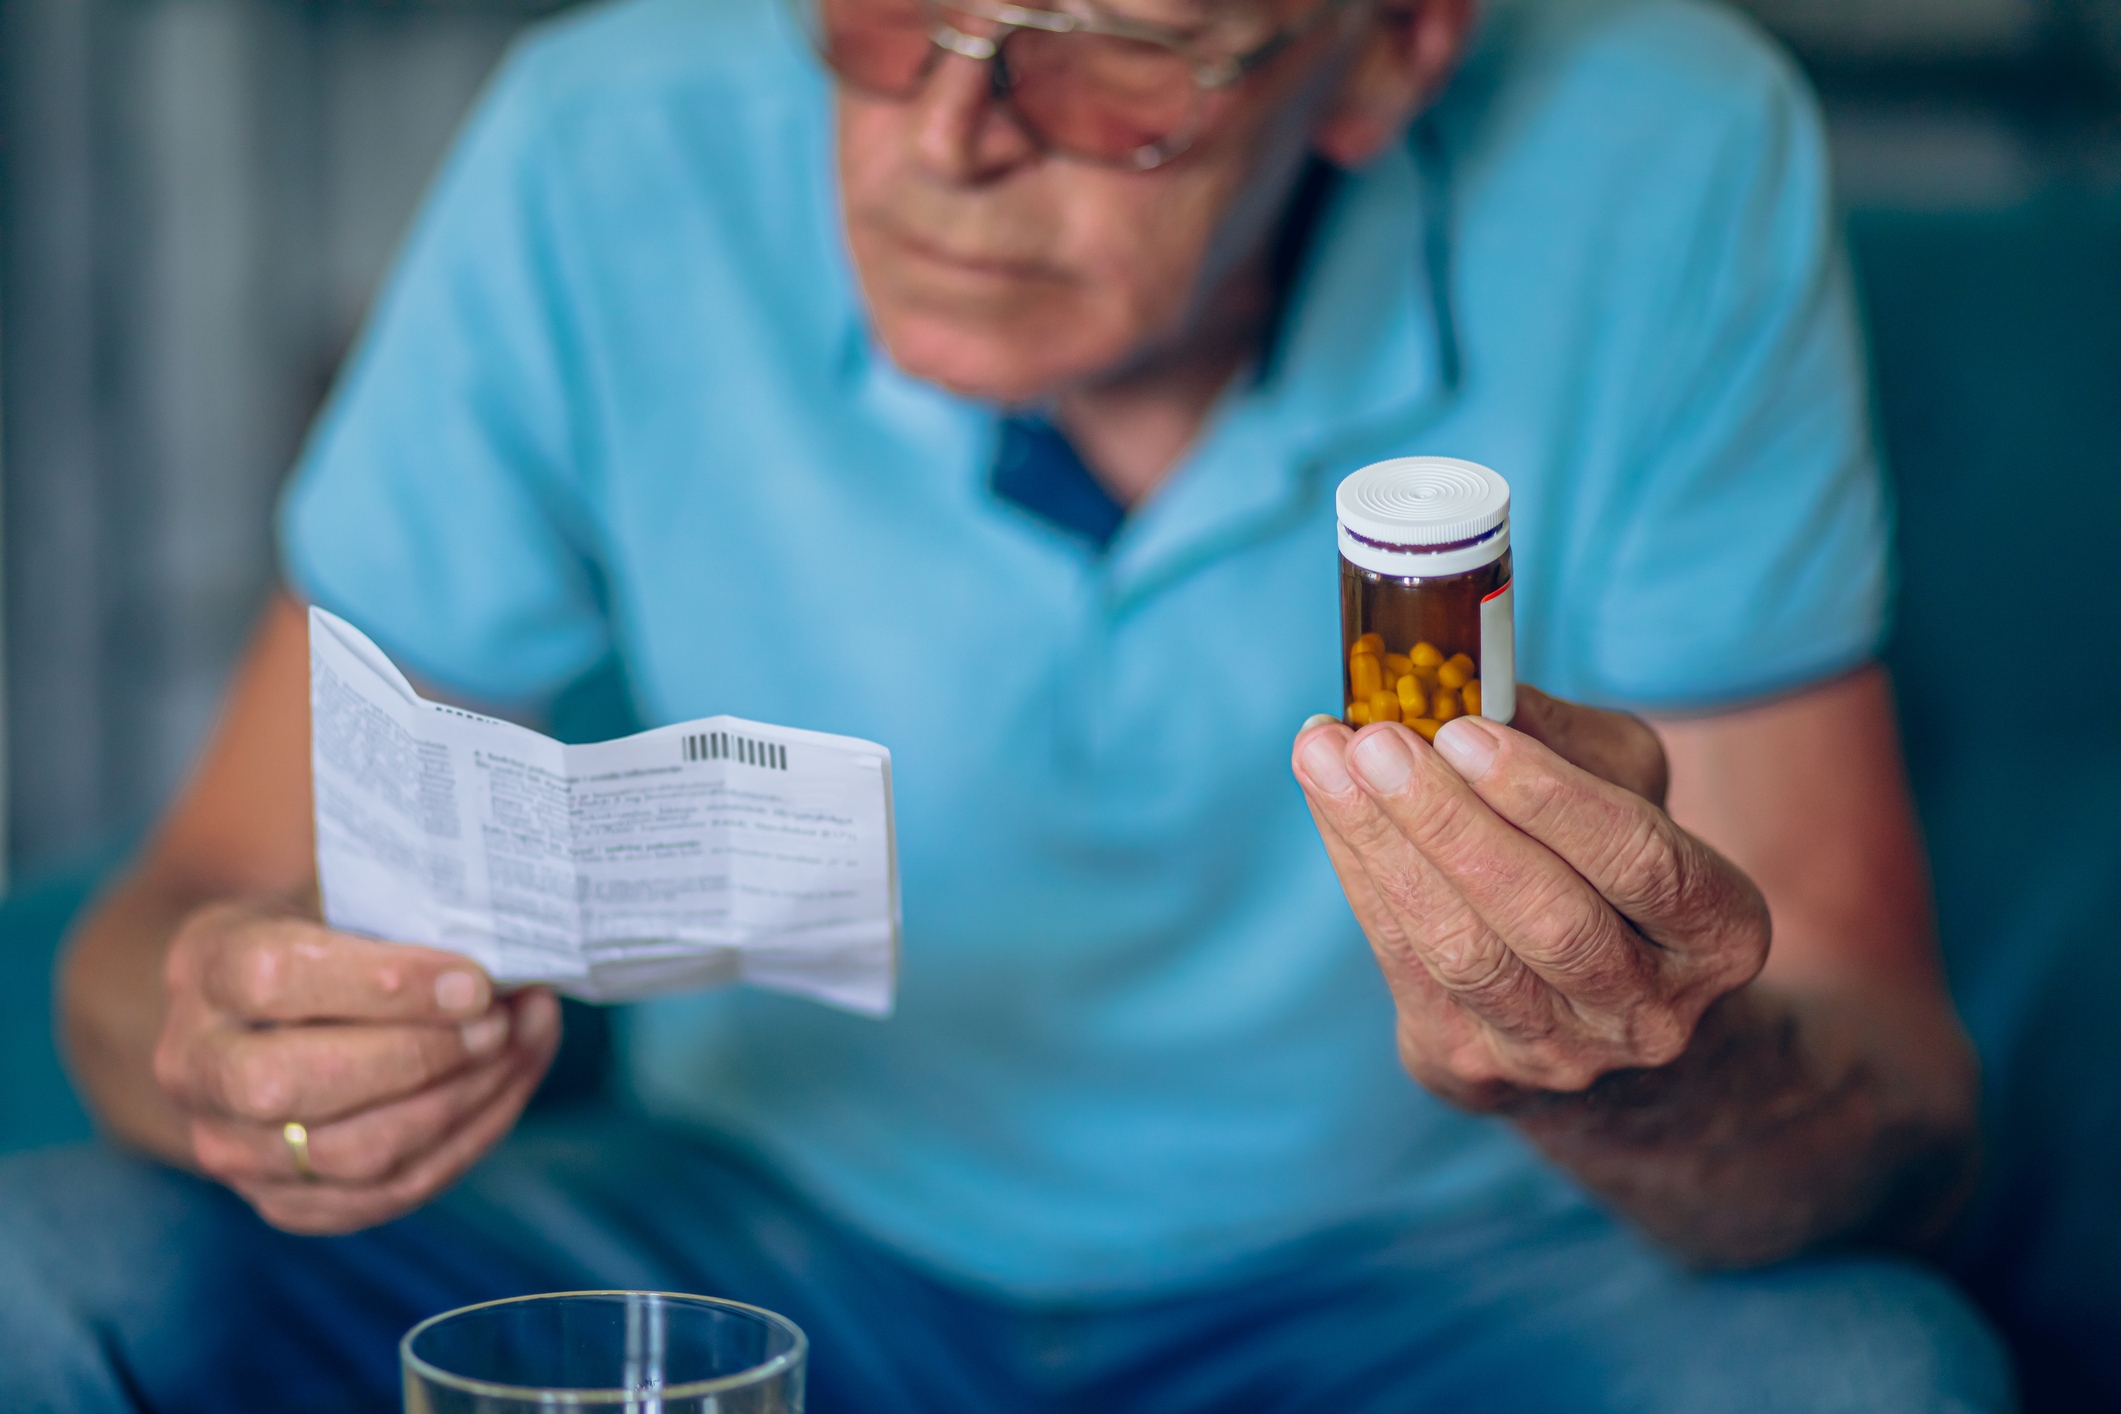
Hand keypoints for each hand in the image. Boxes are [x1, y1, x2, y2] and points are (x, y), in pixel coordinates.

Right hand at [152, 896, 560, 1232]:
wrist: (261, 1015)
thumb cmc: (324, 937)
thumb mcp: (340, 893)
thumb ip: (400, 905)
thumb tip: (502, 931)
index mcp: (206, 966)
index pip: (276, 979)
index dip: (384, 985)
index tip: (475, 981)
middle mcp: (195, 1066)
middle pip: (294, 1083)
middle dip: (420, 1056)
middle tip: (500, 1023)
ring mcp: (228, 1145)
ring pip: (349, 1152)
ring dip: (458, 1103)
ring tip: (523, 1048)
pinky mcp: (281, 1201)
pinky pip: (382, 1195)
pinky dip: (462, 1144)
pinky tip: (507, 1090)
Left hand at [1291, 686, 1769, 1109]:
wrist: (1595, 1006)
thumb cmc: (1611, 863)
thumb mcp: (1626, 786)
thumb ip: (1564, 737)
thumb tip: (1471, 687)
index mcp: (1719, 931)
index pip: (1641, 863)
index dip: (1550, 798)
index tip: (1463, 730)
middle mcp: (1650, 1012)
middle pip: (1546, 917)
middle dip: (1450, 822)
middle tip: (1378, 742)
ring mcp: (1561, 1054)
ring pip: (1464, 951)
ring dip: (1385, 846)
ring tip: (1329, 759)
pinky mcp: (1474, 1066)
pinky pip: (1405, 964)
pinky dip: (1361, 874)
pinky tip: (1330, 803)